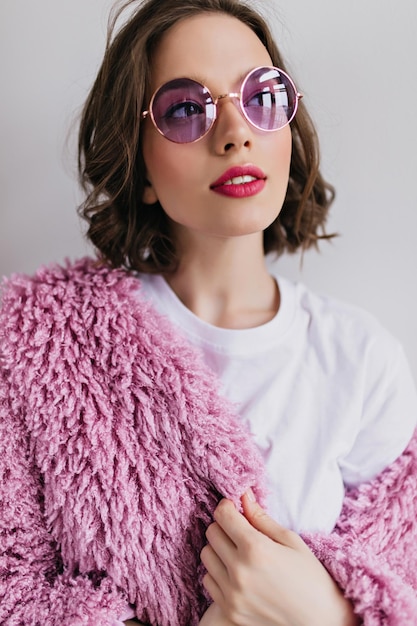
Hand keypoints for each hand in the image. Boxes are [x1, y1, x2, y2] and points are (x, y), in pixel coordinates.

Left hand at [200, 492, 358, 625]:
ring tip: (238, 551)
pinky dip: (218, 572)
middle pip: (212, 533)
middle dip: (223, 525)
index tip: (234, 506)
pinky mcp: (230, 610)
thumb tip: (243, 495)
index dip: (227, 506)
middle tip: (239, 528)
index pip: (223, 515)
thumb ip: (261, 517)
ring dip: (218, 548)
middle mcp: (239, 571)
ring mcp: (232, 594)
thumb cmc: (311, 577)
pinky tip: (236, 571)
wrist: (321, 621)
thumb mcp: (290, 540)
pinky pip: (208, 581)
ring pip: (207, 555)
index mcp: (256, 549)